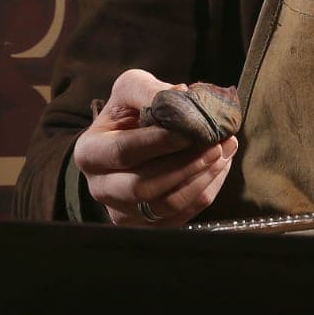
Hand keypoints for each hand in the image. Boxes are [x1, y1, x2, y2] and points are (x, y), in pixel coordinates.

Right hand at [73, 68, 237, 226]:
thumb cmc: (129, 112)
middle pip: (144, 187)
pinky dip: (205, 191)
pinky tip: (218, 166)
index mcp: (90, 153)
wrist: (129, 139)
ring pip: (166, 205)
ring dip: (201, 178)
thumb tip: (180, 96)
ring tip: (223, 151)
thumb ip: (150, 91)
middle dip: (186, 165)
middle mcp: (100, 188)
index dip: (160, 142)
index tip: (191, 130)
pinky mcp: (146, 225)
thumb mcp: (131, 89)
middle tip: (216, 143)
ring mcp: (122, 211)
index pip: (124, 151)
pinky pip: (181, 216)